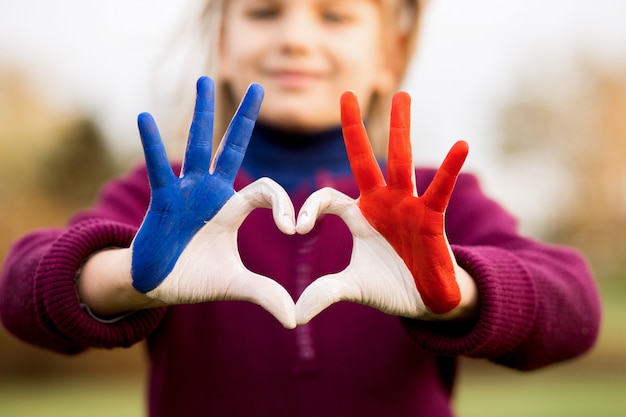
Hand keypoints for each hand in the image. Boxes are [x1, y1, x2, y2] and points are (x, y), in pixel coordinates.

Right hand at [131, 76, 296, 328]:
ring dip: (200, 115)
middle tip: (258, 88)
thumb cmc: (197, 278)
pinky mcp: (161, 200)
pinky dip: (150, 145)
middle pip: (231, 149)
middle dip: (244, 120)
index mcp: (233, 209)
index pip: (265, 191)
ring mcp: (185, 192)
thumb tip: (296, 317)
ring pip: (195, 146)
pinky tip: (144, 117)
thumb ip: (265, 294)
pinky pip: (157, 168)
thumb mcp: (235, 285)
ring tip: (203, 81)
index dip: (282, 203)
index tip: (294, 227)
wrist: (158, 285)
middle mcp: (211, 193)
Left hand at [295, 91, 475, 324]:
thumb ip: (323, 293)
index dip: (309, 207)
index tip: (296, 228)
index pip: (327, 198)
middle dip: (354, 128)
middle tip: (347, 94)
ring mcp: (407, 206)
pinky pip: (441, 190)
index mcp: (358, 215)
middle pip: (364, 159)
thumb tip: (293, 314)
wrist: (425, 302)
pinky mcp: (432, 218)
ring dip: (401, 129)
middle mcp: (381, 203)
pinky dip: (451, 169)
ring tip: (402, 96)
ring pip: (401, 161)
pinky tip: (461, 146)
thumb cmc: (389, 287)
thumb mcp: (351, 288)